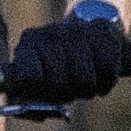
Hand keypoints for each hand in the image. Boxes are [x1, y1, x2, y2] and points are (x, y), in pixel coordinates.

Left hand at [4, 12, 130, 103]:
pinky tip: (100, 80)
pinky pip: (107, 70)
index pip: (29, 77)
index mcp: (29, 43)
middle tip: (67, 91)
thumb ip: (22, 93)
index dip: (38, 91)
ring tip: (83, 86)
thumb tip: (24, 100)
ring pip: (85, 80)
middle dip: (65, 95)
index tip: (43, 92)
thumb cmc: (55, 67)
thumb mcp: (34, 80)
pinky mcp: (102, 29)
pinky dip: (106, 83)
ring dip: (86, 91)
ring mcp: (77, 29)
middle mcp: (52, 33)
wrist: (85, 32)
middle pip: (59, 84)